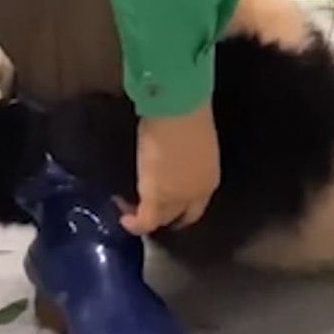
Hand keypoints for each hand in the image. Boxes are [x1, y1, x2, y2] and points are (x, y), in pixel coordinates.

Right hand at [119, 102, 219, 235]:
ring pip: (159, 219)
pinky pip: (144, 220)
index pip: (195, 206)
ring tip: (129, 209)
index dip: (180, 209)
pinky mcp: (155, 197)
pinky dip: (134, 224)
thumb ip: (186, 160)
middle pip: (178, 215)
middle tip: (145, 208)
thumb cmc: (189, 115)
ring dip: (145, 217)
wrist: (179, 109)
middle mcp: (195, 194)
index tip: (168, 205)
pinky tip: (124, 219)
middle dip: (163, 215)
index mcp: (209, 179)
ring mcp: (176, 198)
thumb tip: (172, 160)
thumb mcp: (194, 144)